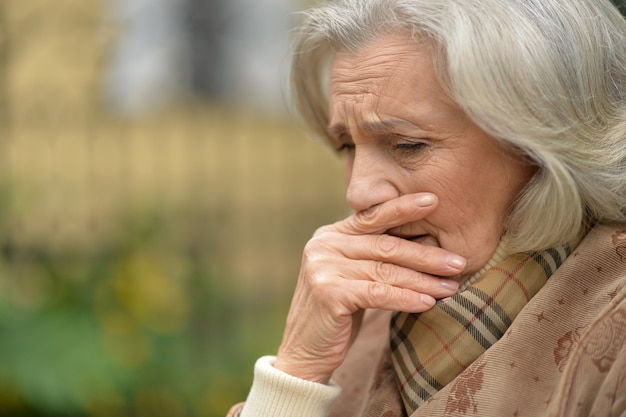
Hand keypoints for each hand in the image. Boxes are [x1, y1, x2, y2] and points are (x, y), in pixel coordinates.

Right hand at [274, 193, 465, 383]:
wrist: (305, 351)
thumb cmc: (339, 313)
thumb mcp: (354, 276)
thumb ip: (375, 255)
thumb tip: (428, 239)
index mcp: (330, 235)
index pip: (373, 216)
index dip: (404, 207)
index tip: (434, 200)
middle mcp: (323, 245)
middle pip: (385, 245)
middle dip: (426, 254)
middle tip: (459, 262)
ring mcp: (323, 267)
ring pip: (385, 270)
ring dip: (423, 280)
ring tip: (452, 287)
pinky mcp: (328, 293)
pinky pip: (377, 293)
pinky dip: (406, 298)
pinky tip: (429, 303)